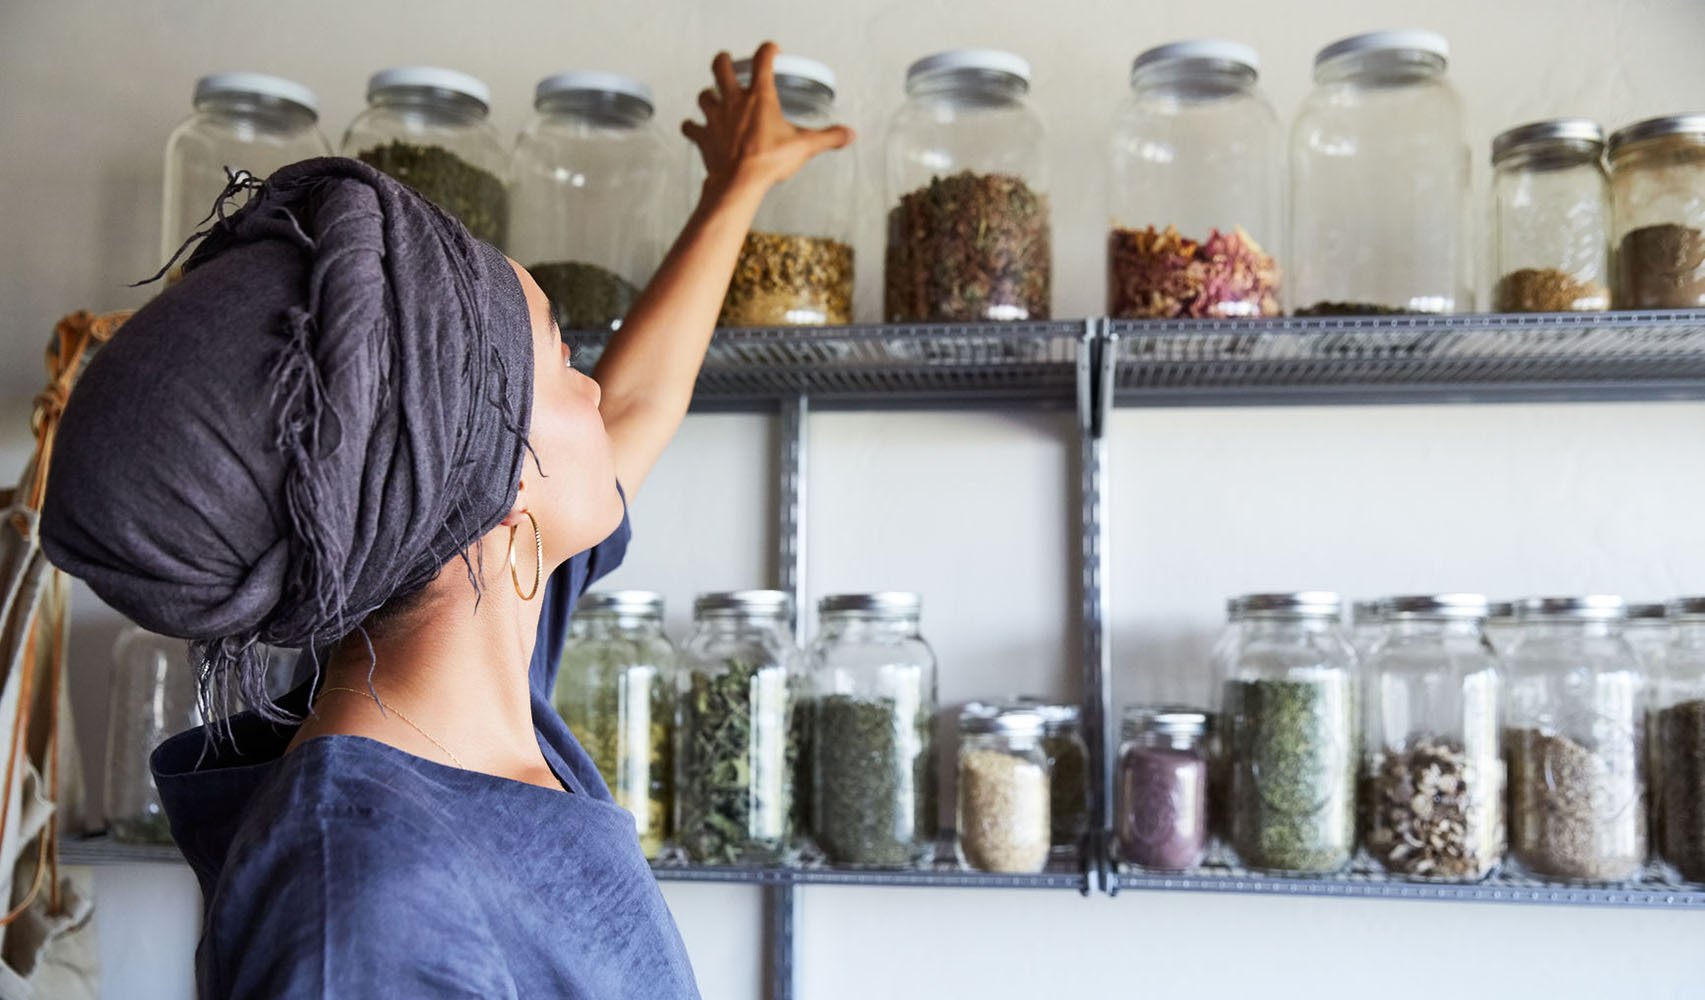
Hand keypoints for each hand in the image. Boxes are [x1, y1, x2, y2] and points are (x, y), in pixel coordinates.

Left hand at [682, 41, 853, 196]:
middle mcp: (734, 101)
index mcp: (760, 97)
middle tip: (728, 62)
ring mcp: (715, 118)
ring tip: (713, 97)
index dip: (768, 50)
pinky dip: (692, 127)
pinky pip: (691, 127)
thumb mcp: (804, 147)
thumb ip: (828, 137)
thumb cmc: (769, 161)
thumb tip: (849, 134)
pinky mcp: (703, 136)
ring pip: (704, 95)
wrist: (740, 183)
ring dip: (708, 95)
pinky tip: (695, 128)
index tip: (773, 51)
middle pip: (721, 67)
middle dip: (724, 61)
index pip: (764, 60)